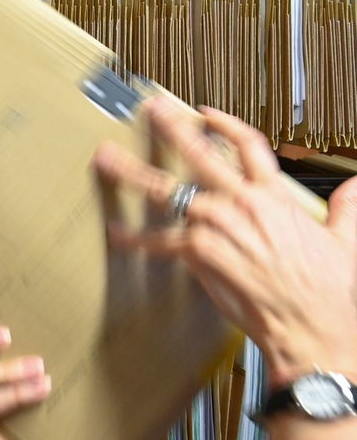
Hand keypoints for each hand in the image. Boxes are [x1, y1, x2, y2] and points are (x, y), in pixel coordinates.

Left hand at [97, 97, 356, 387]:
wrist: (311, 327)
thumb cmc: (329, 293)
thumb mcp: (347, 240)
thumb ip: (347, 208)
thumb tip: (354, 188)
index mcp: (274, 196)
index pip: (247, 144)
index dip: (224, 124)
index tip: (205, 113)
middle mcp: (240, 203)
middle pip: (197, 154)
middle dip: (170, 129)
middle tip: (149, 111)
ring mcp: (215, 226)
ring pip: (166, 191)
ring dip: (132, 173)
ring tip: (108, 158)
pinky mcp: (198, 254)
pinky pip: (157, 243)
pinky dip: (134, 240)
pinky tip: (116, 234)